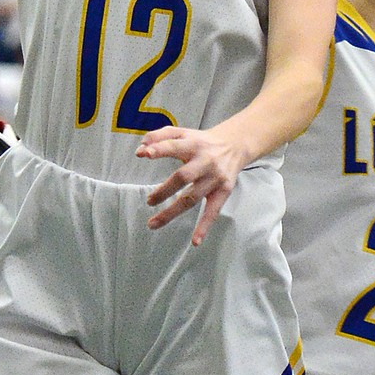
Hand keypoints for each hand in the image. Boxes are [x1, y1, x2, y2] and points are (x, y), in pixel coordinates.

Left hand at [138, 125, 248, 244]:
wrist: (234, 146)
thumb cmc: (201, 142)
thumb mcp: (182, 133)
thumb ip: (159, 137)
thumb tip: (140, 150)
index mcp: (193, 144)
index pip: (174, 146)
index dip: (159, 149)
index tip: (144, 154)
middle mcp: (205, 162)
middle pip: (183, 177)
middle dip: (164, 190)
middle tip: (150, 201)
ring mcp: (214, 178)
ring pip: (192, 198)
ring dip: (172, 212)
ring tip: (153, 223)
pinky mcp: (223, 192)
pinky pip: (213, 212)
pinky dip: (204, 227)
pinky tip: (195, 241)